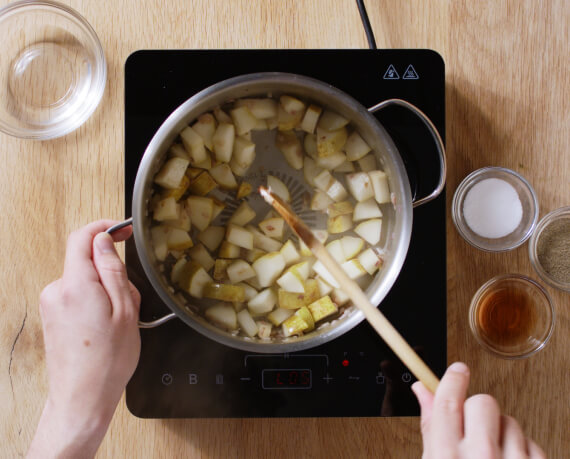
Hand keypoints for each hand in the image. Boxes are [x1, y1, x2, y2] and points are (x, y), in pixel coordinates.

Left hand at [27, 220, 140, 458]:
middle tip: (130, 298)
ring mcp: (50, 304)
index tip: (123, 229)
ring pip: (83, 280)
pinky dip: (94, 301)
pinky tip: (105, 327)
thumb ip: (113, 270)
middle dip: (111, 270)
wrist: (82, 397)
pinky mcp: (51, 316)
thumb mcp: (125, 310)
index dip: (104, 228)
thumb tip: (104, 242)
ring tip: (119, 320)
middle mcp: (56, 291)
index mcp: (76, 285)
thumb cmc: (107, 360)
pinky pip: (76, 295)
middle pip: (85, 260)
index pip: (83, 238)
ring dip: (104, 289)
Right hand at [412, 362, 545, 458]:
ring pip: (509, 421)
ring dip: (500, 433)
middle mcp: (480, 458)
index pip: (448, 400)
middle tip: (473, 429)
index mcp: (448, 456)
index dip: (453, 379)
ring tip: (493, 455)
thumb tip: (422, 390)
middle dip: (477, 410)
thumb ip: (431, 428)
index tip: (458, 370)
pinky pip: (532, 443)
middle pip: (481, 402)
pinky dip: (522, 451)